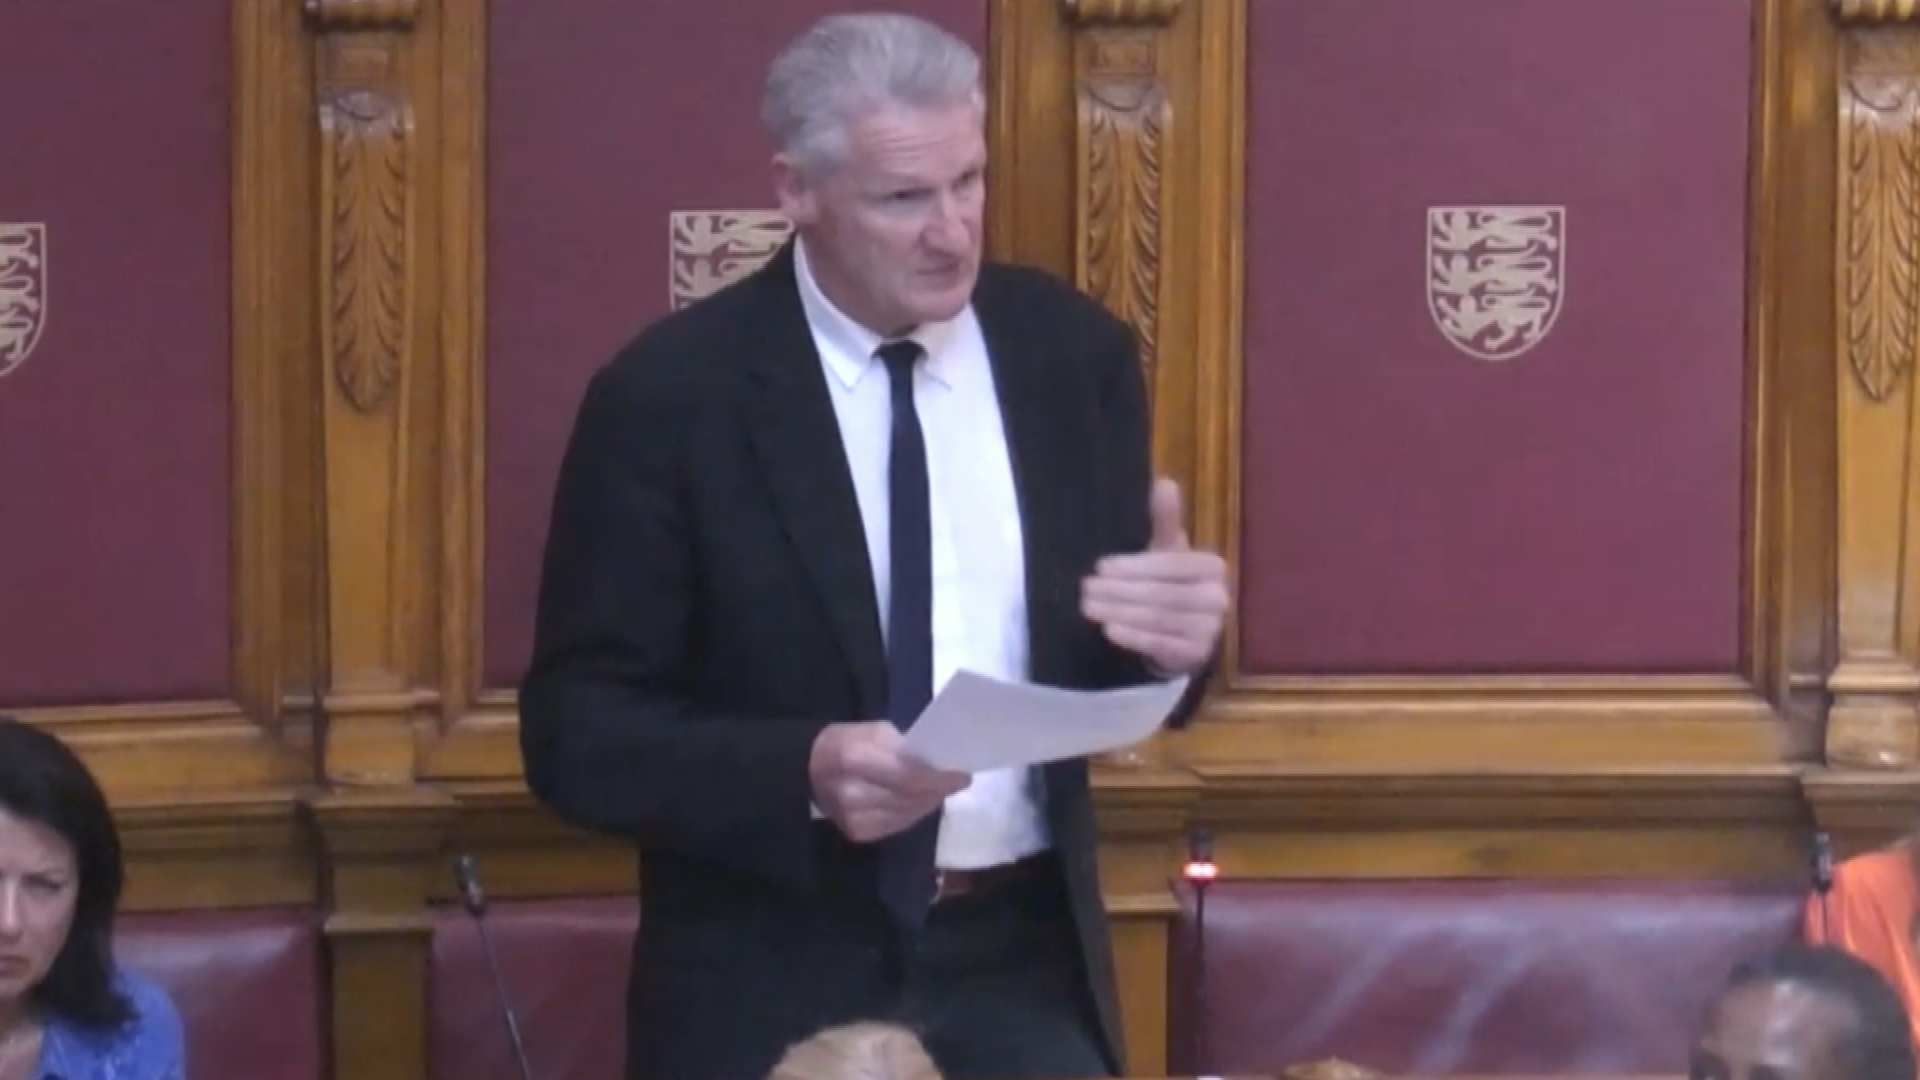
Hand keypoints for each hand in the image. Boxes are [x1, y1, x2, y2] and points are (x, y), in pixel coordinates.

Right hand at [809, 722, 969, 842]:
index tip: (963, 775)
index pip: (909, 775)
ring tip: (939, 790)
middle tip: (955, 781)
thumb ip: (906, 748)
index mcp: (856, 758)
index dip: (939, 779)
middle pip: (911, 798)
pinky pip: (898, 826)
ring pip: (909, 815)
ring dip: (929, 803)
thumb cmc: (847, 741)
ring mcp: (854, 818)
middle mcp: (854, 794)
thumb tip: (939, 766)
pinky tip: (918, 802)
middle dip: (938, 790)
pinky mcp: (857, 834)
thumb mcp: (875, 730)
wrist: (809, 769)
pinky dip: (913, 813)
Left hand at [1081, 477, 1229, 676]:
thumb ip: (1165, 519)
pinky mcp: (1196, 655)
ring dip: (1120, 612)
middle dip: (1119, 591)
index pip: (1171, 565)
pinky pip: (1160, 643)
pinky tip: (1109, 630)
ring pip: (1158, 618)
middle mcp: (1218, 598)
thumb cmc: (1171, 584)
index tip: (1101, 566)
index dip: (1135, 566)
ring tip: (1089, 607)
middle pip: (1162, 593)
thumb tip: (1164, 481)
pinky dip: (1133, 637)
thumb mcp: (1167, 550)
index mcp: (1212, 567)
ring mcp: (1210, 629)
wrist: (1184, 633)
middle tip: (1086, 588)